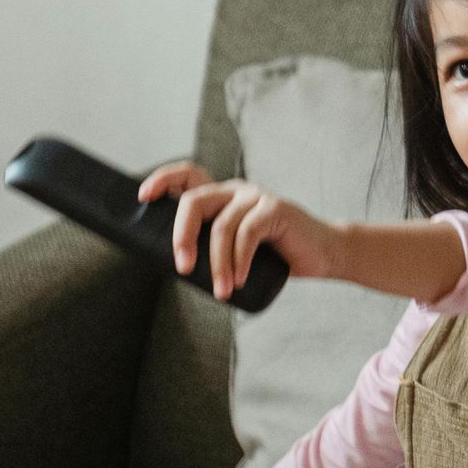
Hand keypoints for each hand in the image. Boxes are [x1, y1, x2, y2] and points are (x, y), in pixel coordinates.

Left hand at [140, 162, 343, 300]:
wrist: (324, 254)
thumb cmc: (277, 256)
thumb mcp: (238, 250)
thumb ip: (214, 248)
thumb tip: (178, 267)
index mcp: (223, 197)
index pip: (188, 176)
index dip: (163, 180)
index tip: (143, 196)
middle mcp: (236, 191)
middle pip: (194, 201)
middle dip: (182, 236)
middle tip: (183, 268)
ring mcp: (256, 197)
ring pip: (221, 226)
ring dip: (217, 265)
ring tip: (222, 292)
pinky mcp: (275, 209)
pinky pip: (247, 234)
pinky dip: (239, 261)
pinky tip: (240, 280)